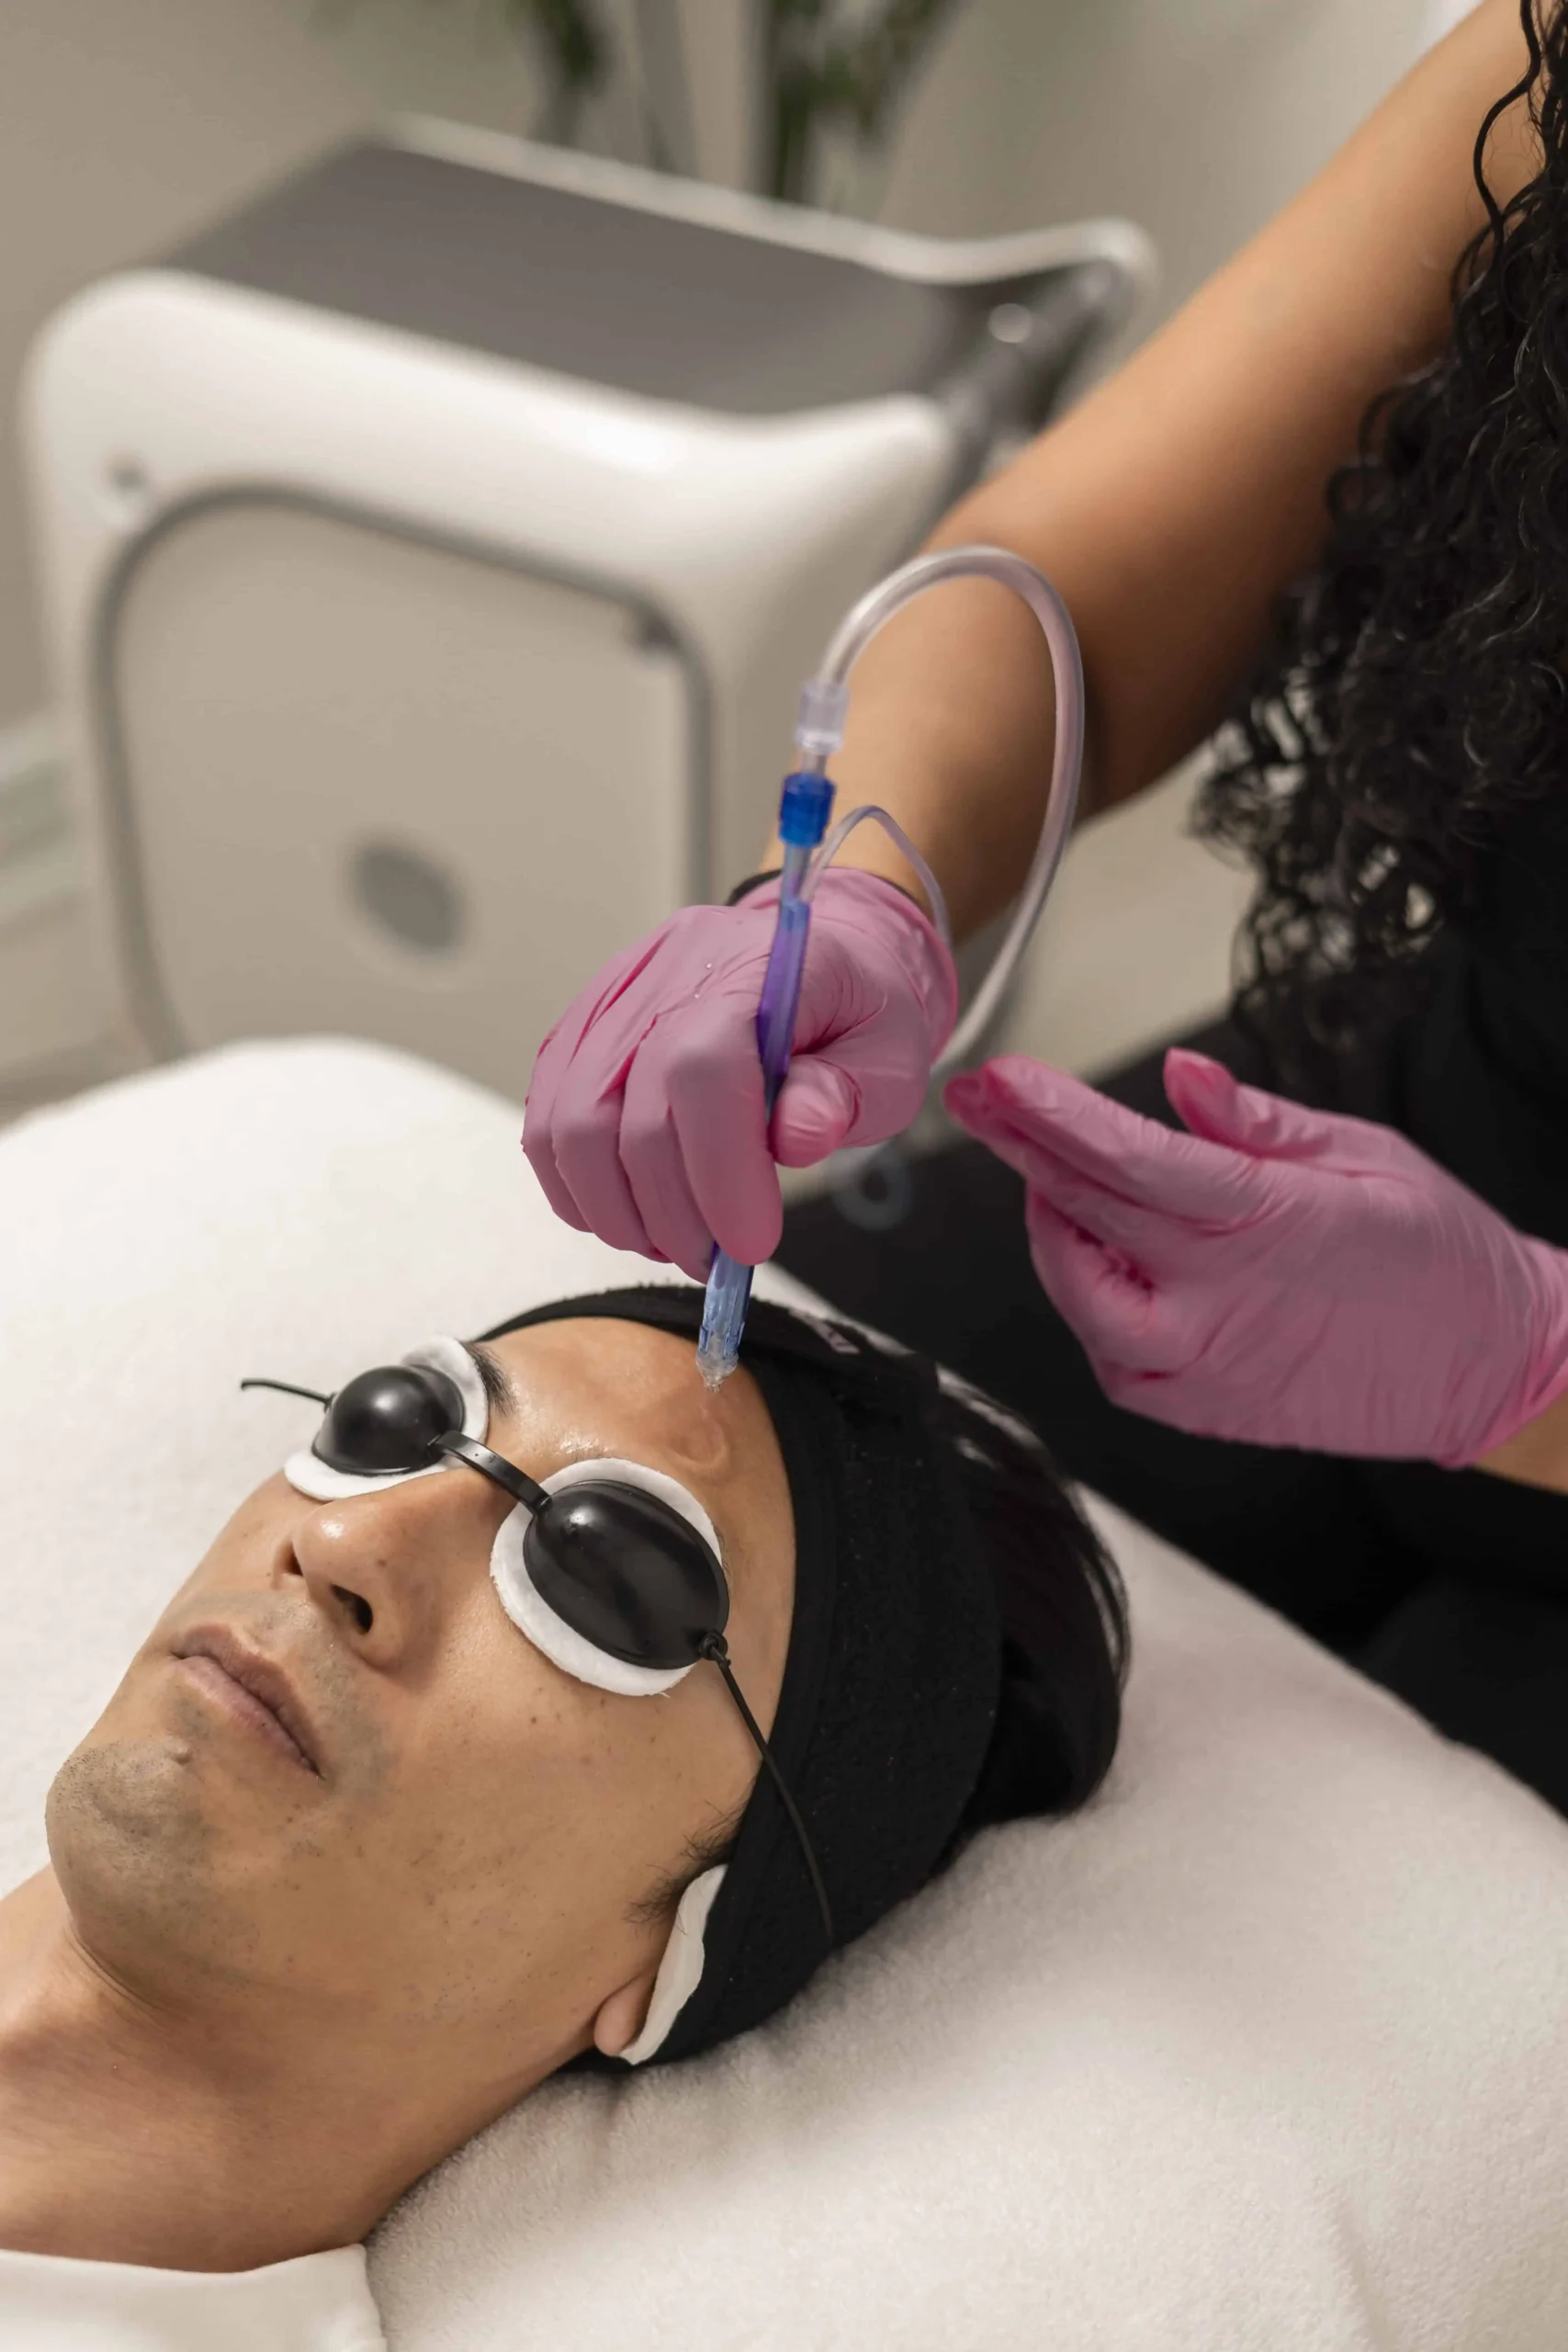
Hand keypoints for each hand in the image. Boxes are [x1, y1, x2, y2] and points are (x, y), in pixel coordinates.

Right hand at [524, 870, 956, 1280]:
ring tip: (674, 1241)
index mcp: (750, 965)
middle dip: (670, 1214)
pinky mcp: (579, 1033)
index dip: (719, 1173)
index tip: (751, 1245)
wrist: (815, 957)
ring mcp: (608, 1001)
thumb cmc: (854, 1011)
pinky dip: (579, 1189)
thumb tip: (798, 1135)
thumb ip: (849, 1093)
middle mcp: (664, 973)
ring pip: (568, 1128)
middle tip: (713, 1260)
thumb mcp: (890, 1051)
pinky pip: (546, 1124)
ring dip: (617, 1212)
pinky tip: (633, 1213)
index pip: (703, 1072)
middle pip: (624, 1115)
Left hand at [944, 1048, 1567, 1466]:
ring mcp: (1202, 1365)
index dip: (1052, 1114)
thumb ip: (1253, 1122)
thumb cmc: (1438, 1253)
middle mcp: (1217, 1300)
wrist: (1492, 1366)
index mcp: (1261, 1221)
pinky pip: (1111, 1358)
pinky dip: (1091, 1305)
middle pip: (1083, 1214)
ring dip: (1051, 1231)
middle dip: (1020, 1146)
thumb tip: (1177, 1078)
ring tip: (1052, 1178)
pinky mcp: (1201, 1412)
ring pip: (1078, 1297)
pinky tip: (1105, 1263)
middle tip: (979, 1099)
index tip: (1000, 1077)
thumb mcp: (1363, 1154)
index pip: (1125, 1158)